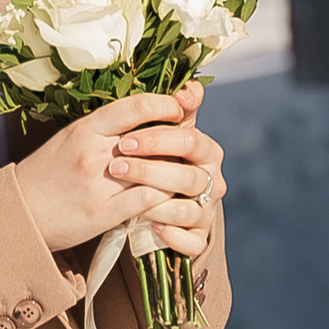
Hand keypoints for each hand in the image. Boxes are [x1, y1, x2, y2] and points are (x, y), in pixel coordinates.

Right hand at [15, 87, 219, 258]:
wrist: (19, 212)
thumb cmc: (48, 172)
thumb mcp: (73, 138)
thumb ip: (107, 126)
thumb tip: (146, 110)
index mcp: (85, 129)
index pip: (136, 106)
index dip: (166, 104)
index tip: (179, 110)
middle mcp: (92, 153)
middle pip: (151, 137)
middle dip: (179, 139)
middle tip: (192, 142)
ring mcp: (98, 185)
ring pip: (155, 170)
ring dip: (176, 170)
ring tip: (185, 169)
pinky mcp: (102, 215)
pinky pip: (146, 201)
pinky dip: (164, 197)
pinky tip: (169, 195)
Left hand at [111, 83, 224, 265]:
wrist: (147, 202)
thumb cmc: (152, 160)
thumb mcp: (158, 133)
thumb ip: (174, 109)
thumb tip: (191, 86)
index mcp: (207, 150)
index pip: (191, 140)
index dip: (160, 140)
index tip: (125, 141)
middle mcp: (213, 181)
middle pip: (190, 176)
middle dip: (151, 171)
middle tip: (116, 168)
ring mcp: (207, 211)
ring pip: (188, 210)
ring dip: (156, 205)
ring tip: (125, 199)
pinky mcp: (197, 238)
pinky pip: (191, 242)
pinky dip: (171, 235)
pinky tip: (148, 227)